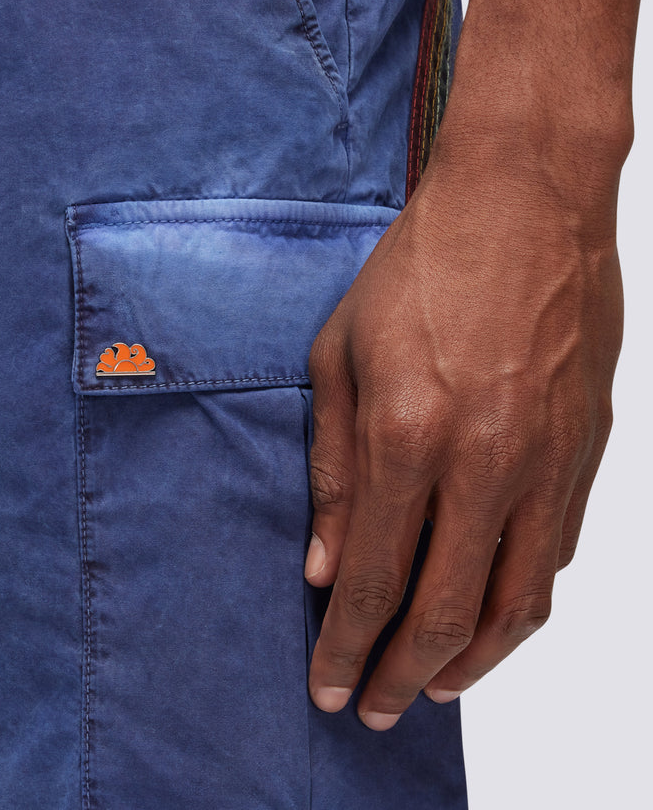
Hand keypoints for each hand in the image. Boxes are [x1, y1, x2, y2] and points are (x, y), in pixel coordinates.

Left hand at [304, 130, 622, 728]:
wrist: (525, 201)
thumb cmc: (420, 266)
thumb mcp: (340, 353)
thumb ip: (332, 466)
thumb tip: (324, 564)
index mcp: (407, 433)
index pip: (371, 578)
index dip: (346, 648)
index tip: (328, 688)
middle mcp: (484, 461)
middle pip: (442, 612)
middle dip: (399, 677)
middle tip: (373, 709)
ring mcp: (547, 460)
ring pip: (514, 604)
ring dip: (469, 662)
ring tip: (432, 688)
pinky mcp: (588, 451)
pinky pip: (555, 555)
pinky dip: (520, 605)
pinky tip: (489, 619)